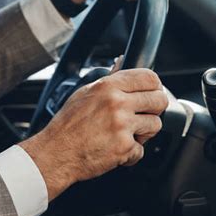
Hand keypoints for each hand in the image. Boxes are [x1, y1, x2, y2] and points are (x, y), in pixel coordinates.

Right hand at [19, 68, 167, 200]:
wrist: (56, 152)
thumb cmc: (67, 124)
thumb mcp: (84, 93)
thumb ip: (108, 79)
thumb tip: (121, 62)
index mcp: (108, 86)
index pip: (149, 78)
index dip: (154, 86)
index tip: (152, 93)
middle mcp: (117, 103)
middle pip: (159, 100)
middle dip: (154, 109)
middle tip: (143, 115)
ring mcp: (122, 126)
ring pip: (155, 125)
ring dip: (144, 132)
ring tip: (126, 134)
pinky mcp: (124, 148)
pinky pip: (141, 150)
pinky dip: (130, 154)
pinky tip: (116, 149)